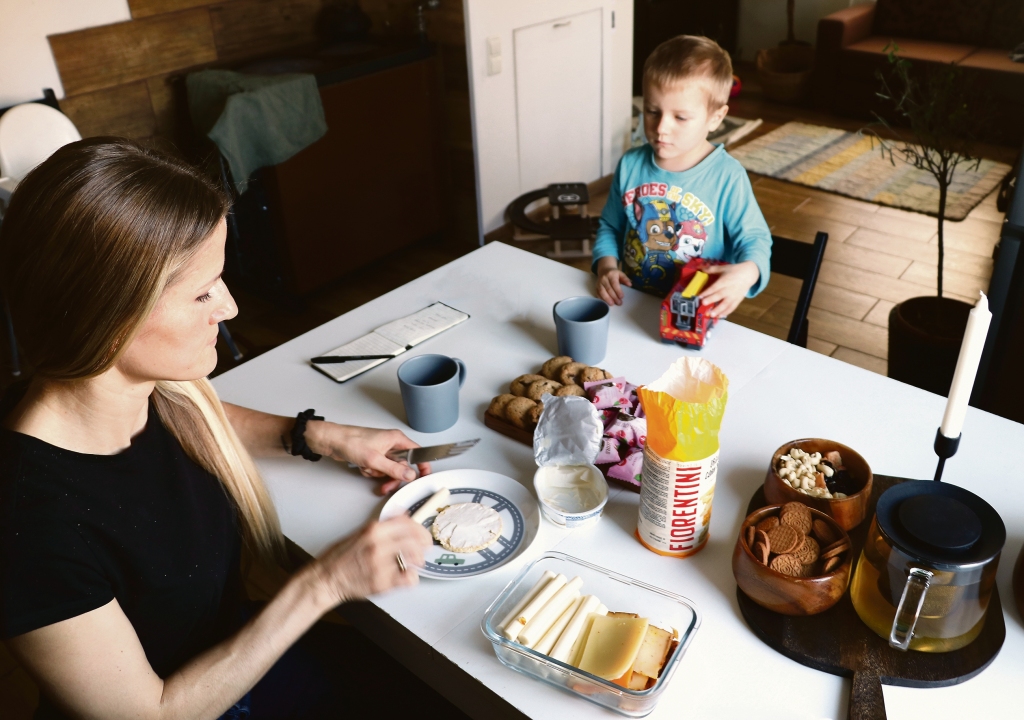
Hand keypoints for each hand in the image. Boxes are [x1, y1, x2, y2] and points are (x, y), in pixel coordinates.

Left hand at [305, 422, 431, 494]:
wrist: (333, 441)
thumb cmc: (351, 442)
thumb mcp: (375, 459)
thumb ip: (394, 469)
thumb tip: (410, 475)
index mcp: (396, 439)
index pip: (417, 452)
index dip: (422, 465)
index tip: (424, 476)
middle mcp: (392, 444)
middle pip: (402, 465)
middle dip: (393, 476)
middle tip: (388, 483)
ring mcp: (382, 450)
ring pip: (390, 469)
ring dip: (379, 474)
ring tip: (368, 469)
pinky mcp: (374, 456)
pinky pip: (379, 469)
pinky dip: (372, 471)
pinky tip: (363, 467)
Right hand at [311, 516, 432, 605]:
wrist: (326, 578)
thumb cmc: (340, 557)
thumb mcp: (360, 532)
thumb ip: (383, 526)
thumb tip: (404, 515)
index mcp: (374, 530)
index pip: (408, 524)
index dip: (420, 529)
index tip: (423, 535)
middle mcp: (378, 545)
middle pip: (415, 540)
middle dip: (423, 545)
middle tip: (423, 550)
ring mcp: (381, 565)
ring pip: (415, 559)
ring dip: (418, 561)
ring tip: (414, 563)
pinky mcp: (382, 583)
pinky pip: (409, 578)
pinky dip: (411, 577)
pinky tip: (406, 576)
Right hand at [595, 256, 631, 305]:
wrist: (604, 270)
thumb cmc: (614, 274)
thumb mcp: (621, 274)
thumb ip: (625, 279)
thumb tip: (630, 285)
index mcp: (611, 275)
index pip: (614, 284)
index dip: (618, 291)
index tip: (622, 297)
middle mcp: (604, 279)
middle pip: (608, 289)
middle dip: (614, 297)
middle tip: (619, 303)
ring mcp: (599, 283)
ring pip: (602, 292)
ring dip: (607, 299)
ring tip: (612, 304)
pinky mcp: (596, 287)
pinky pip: (597, 293)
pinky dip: (601, 299)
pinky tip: (605, 303)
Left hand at [699, 261, 759, 317]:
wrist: (748, 274)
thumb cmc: (734, 271)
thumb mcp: (723, 268)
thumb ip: (711, 269)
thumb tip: (700, 268)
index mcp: (724, 281)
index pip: (715, 287)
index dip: (707, 292)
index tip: (700, 296)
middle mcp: (729, 289)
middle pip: (720, 295)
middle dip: (711, 299)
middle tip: (703, 304)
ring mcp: (734, 296)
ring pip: (726, 304)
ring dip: (719, 310)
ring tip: (712, 315)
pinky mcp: (738, 300)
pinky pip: (732, 307)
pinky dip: (727, 312)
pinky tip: (720, 316)